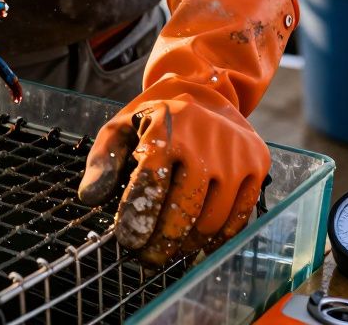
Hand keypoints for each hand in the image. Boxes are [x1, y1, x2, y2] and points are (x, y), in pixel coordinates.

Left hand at [77, 0, 298, 266]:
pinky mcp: (257, 164)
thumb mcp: (120, 127)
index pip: (149, 186)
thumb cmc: (155, 115)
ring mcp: (235, 155)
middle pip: (183, 209)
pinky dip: (220, 238)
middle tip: (148, 258)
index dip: (137, 219)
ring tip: (171, 251)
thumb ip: (102, 160)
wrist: (207, 88)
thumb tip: (90, 198)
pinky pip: (240, 215)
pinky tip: (200, 246)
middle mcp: (204, 143)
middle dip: (162, 241)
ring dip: (189, 244)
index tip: (127, 242)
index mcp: (165, 130)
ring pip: (213, 219)